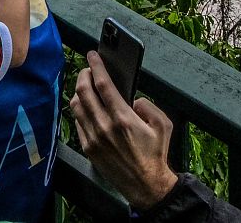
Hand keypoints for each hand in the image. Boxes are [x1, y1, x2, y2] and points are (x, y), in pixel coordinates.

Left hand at [69, 52, 179, 211]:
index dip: (96, 65)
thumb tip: (133, 99)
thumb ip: (149, 105)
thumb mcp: (164, 125)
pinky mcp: (88, 148)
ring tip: (86, 86)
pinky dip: (80, 110)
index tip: (93, 55)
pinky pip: (78, 122)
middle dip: (84, 74)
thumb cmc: (155, 154)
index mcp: (123, 117)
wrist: (146, 185)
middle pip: (84, 91)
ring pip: (76, 106)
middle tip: (88, 69)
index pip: (102, 84)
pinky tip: (87, 108)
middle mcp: (105, 126)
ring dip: (79, 91)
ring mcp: (94, 138)